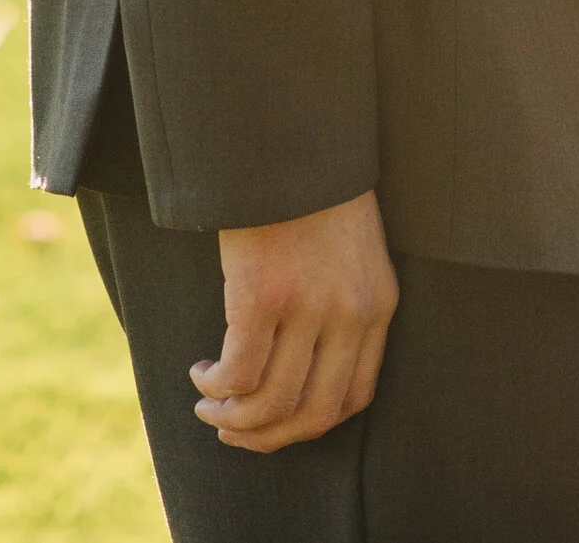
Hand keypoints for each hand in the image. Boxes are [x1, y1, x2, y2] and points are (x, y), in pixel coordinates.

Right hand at [195, 193, 396, 452]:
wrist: (291, 140)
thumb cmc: (314, 196)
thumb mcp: (352, 254)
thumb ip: (342, 306)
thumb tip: (300, 371)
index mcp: (377, 304)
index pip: (355, 396)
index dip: (309, 422)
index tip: (277, 420)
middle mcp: (350, 312)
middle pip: (314, 413)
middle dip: (268, 436)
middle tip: (232, 428)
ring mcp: (308, 306)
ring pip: (271, 404)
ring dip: (232, 419)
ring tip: (209, 403)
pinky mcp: (262, 297)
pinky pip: (238, 375)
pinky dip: (215, 388)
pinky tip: (201, 372)